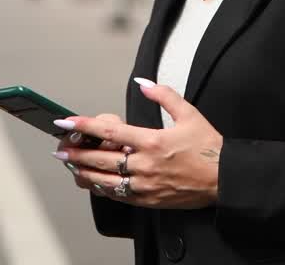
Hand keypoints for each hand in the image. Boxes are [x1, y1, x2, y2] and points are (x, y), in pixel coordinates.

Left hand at [54, 79, 222, 209]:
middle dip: (76, 154)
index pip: (110, 133)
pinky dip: (101, 189)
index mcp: (153, 142)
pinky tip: (92, 183)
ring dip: (84, 173)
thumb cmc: (208, 148)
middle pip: (100, 160)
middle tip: (59, 149)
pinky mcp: (148, 200)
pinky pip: (118, 196)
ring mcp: (145, 185)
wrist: (224, 180)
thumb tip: (143, 83)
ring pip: (105, 182)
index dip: (84, 126)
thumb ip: (164, 95)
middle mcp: (145, 165)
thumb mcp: (189, 114)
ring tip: (70, 166)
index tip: (66, 122)